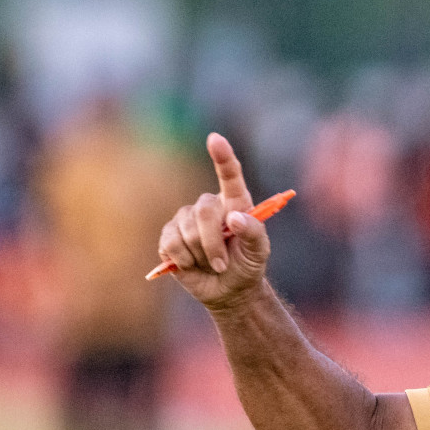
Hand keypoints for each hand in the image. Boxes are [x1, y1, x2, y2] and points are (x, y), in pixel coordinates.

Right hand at [158, 133, 269, 309]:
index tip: (215, 139)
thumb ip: (254, 233)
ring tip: (212, 264)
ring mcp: (185, 219)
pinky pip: (171, 243)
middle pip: (203, 211)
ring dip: (201, 255)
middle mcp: (208, 206)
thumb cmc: (247, 265)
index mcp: (235, 202)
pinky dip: (184, 260)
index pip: (229, 175)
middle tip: (223, 264)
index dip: (222, 156)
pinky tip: (192, 264)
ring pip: (186, 230)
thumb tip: (234, 218)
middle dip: (213, 242)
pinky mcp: (169, 236)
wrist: (228, 290)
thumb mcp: (259, 252)